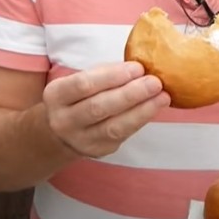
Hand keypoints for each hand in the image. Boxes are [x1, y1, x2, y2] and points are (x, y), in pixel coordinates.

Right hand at [43, 62, 169, 157]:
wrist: (62, 130)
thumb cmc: (80, 95)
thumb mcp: (83, 79)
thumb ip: (106, 73)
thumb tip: (140, 68)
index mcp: (56, 95)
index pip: (84, 84)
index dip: (112, 76)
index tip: (138, 67)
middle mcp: (63, 120)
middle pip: (99, 107)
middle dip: (130, 94)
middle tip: (155, 82)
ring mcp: (80, 139)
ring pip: (113, 126)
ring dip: (142, 110)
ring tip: (163, 97)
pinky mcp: (98, 150)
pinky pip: (123, 135)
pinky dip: (141, 120)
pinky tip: (155, 107)